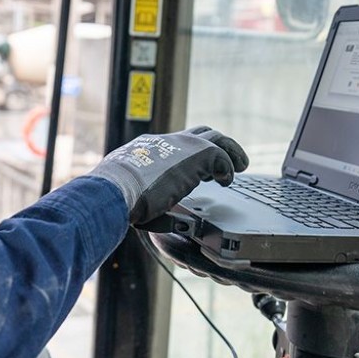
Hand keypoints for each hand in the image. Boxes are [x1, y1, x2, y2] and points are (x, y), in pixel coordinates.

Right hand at [90, 126, 248, 224]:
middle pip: (200, 133)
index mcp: (148, 149)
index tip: (201, 172)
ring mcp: (182, 145)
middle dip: (217, 146)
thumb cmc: (119, 199)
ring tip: (241, 166)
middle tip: (230, 163)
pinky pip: (221, 156)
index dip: (191, 157)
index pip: (175, 145)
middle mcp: (166, 142)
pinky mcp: (197, 154)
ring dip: (231, 152)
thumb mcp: (133, 199)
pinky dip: (228, 168)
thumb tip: (175, 223)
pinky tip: (226, 181)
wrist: (117, 188)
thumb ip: (155, 207)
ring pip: (216, 138)